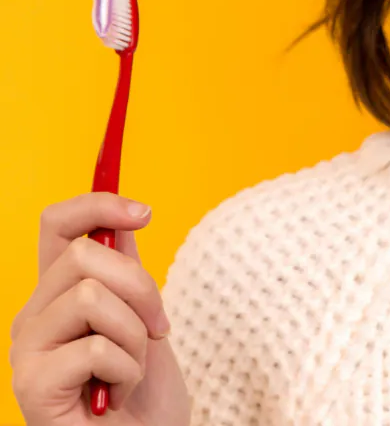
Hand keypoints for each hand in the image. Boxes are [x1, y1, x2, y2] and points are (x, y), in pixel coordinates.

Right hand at [10, 192, 191, 424]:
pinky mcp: (30, 386)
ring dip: (134, 335)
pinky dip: (126, 371)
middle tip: (155, 329)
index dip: (98, 204)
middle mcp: (32, 315)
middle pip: (86, 253)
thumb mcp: (142, 316)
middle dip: (142, 288)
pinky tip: (117, 394)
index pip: (57, 223)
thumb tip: (124, 217)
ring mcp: (25, 351)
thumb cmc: (142, 391)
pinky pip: (95, 348)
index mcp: (57, 293)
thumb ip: (125, 269)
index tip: (144, 213)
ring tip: (129, 368)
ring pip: (90, 296)